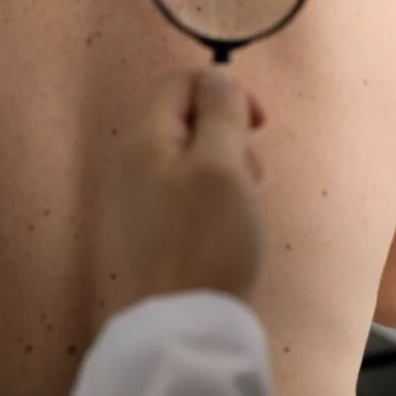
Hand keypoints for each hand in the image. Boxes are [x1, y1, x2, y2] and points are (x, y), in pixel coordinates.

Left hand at [112, 67, 266, 301]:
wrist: (189, 319)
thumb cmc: (209, 236)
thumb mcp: (223, 165)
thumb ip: (221, 114)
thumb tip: (218, 75)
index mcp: (146, 140)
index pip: (181, 83)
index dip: (224, 91)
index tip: (258, 124)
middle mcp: (137, 162)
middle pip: (190, 120)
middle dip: (231, 135)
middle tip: (250, 173)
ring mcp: (146, 196)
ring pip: (198, 156)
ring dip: (231, 167)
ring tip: (244, 203)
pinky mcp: (160, 225)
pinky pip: (194, 188)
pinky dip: (220, 195)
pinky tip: (232, 223)